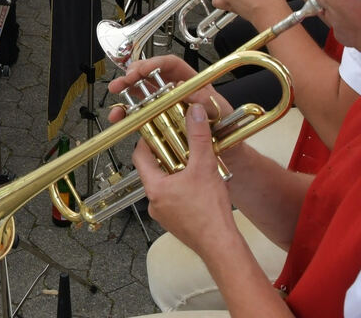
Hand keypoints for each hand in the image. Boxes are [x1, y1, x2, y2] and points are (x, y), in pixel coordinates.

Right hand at [106, 55, 227, 123]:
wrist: (224, 150)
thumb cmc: (226, 125)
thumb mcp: (219, 110)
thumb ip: (204, 99)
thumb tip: (185, 90)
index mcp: (190, 80)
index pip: (170, 65)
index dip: (155, 63)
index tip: (143, 70)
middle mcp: (174, 89)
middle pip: (150, 74)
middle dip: (134, 73)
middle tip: (125, 78)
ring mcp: (163, 103)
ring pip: (140, 90)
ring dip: (125, 89)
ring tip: (116, 91)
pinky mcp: (156, 119)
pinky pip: (138, 112)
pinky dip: (126, 112)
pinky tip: (119, 114)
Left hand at [133, 102, 239, 252]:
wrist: (221, 245)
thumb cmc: (209, 213)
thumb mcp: (205, 166)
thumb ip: (198, 137)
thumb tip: (194, 114)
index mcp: (155, 188)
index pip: (140, 157)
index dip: (147, 141)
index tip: (156, 130)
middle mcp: (154, 203)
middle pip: (153, 171)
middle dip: (166, 156)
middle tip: (179, 144)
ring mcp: (164, 215)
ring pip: (165, 186)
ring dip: (177, 173)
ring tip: (192, 163)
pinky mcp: (176, 223)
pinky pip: (174, 199)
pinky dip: (183, 189)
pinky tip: (199, 185)